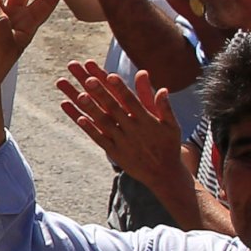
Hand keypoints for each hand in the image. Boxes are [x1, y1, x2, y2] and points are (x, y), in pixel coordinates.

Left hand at [55, 62, 196, 195]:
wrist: (164, 174)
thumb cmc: (168, 145)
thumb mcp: (172, 126)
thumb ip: (164, 107)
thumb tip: (163, 88)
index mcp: (147, 121)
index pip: (131, 101)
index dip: (120, 88)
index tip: (110, 75)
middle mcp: (133, 130)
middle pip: (113, 108)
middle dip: (101, 94)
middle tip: (87, 79)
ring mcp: (122, 141)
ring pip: (103, 123)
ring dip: (90, 109)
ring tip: (78, 95)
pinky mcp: (115, 152)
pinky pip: (100, 139)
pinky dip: (90, 129)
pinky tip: (78, 118)